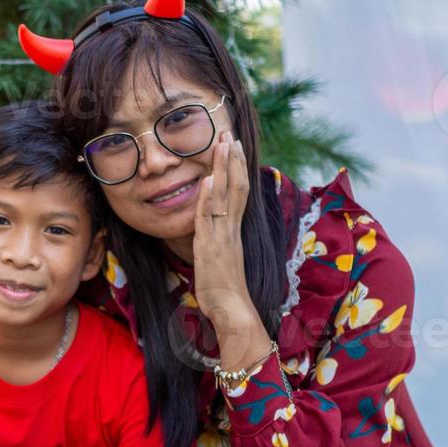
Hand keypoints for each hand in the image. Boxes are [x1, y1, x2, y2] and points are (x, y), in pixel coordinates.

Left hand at [193, 130, 261, 345]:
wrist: (234, 312)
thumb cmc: (225, 292)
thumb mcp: (220, 260)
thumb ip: (218, 242)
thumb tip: (212, 232)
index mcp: (234, 231)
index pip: (238, 192)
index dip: (236, 169)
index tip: (233, 147)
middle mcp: (231, 230)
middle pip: (236, 186)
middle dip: (231, 159)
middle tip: (228, 133)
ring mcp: (223, 237)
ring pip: (225, 196)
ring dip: (223, 169)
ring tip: (222, 144)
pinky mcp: (212, 248)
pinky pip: (210, 219)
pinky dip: (209, 198)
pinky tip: (209, 180)